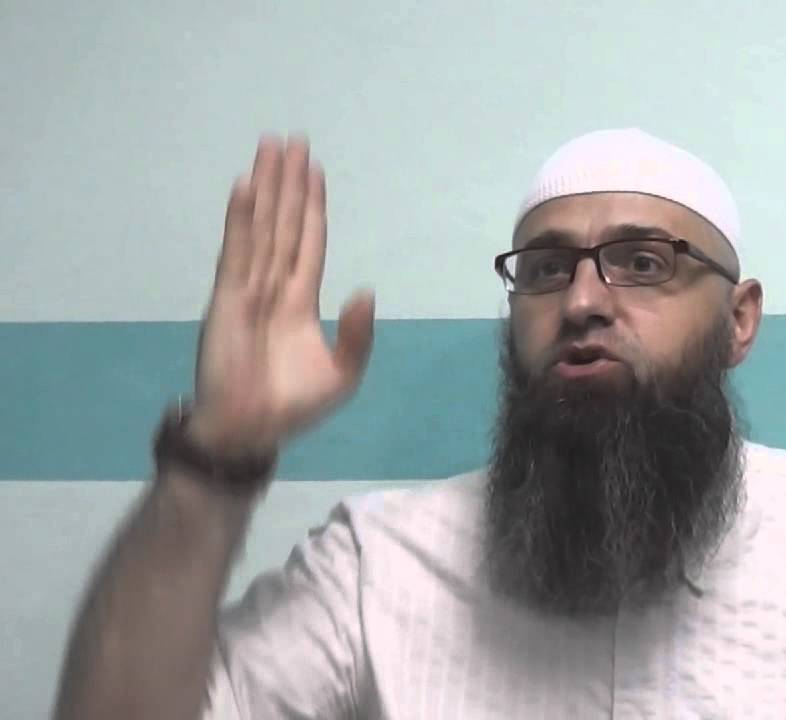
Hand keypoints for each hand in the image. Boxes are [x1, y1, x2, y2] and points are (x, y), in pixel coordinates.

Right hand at [187, 135, 374, 456]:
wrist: (249, 431)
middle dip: (289, 183)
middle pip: (284, 223)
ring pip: (262, 227)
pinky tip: (245, 186)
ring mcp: (247, 288)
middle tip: (291, 140)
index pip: (309, 242)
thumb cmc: (292, 406)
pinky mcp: (227, 298)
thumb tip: (366, 291)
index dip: (312, 206)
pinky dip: (241, 218)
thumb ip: (358, 334)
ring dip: (266, 187)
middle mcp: (273, 286)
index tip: (314, 170)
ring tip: (269, 148)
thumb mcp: (343, 373)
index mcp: (300, 301)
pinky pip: (236, 251)